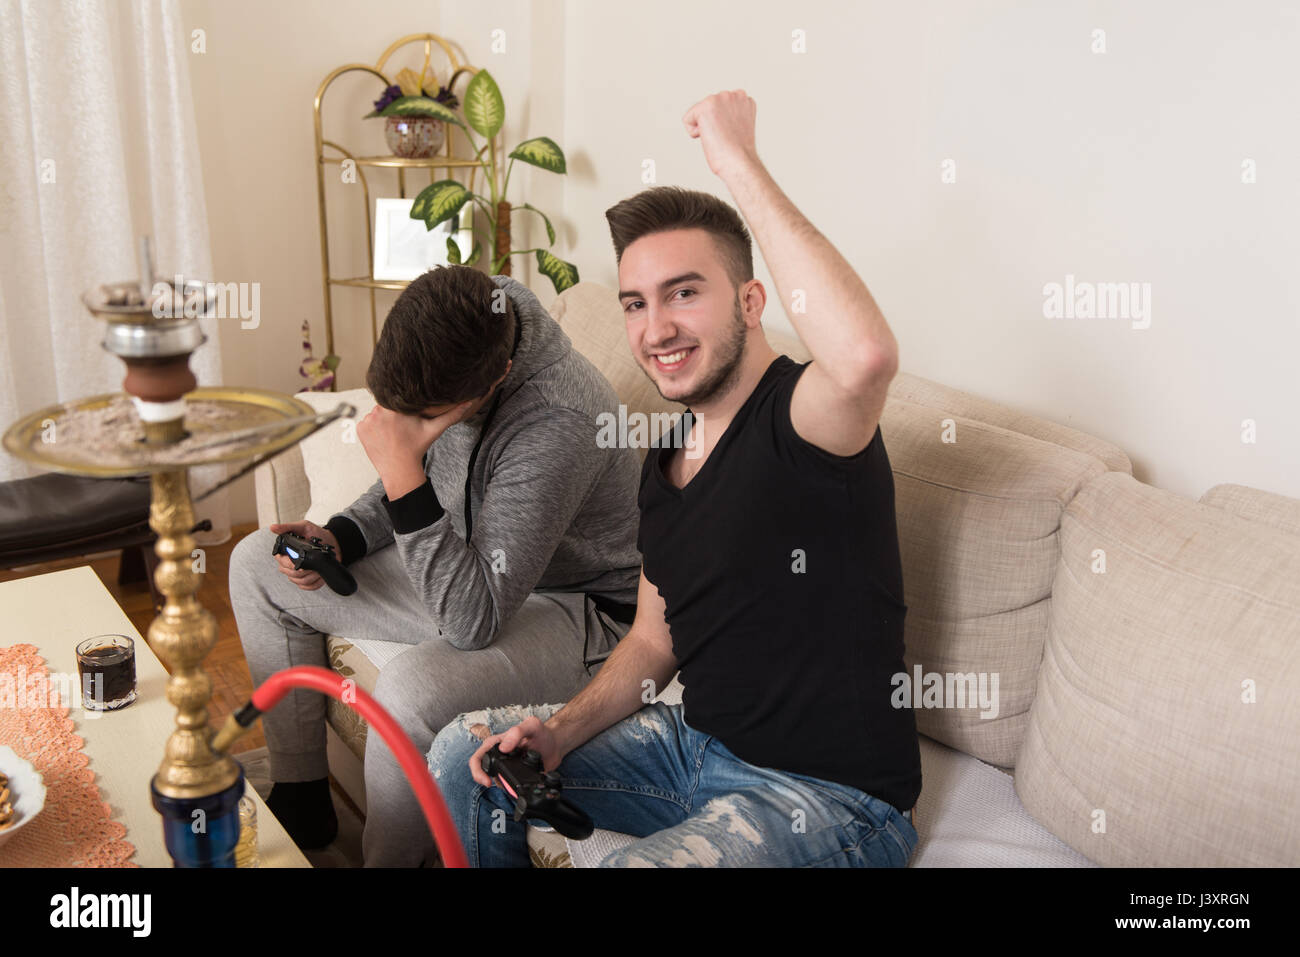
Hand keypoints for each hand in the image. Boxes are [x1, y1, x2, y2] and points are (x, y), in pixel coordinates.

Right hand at [269, 520, 339, 590]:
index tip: (301, 559)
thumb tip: (273, 528)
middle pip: (291, 574)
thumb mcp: (303, 527)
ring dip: (312, 575)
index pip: (282, 563)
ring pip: (300, 582)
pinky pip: (307, 587)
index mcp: (285, 553)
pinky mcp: (307, 580)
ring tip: (318, 567)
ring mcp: (298, 574)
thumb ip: (287, 527)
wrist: (332, 542)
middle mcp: (289, 565)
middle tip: (313, 562)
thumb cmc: (316, 534)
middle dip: (304, 570)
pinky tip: (320, 575)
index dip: (290, 563)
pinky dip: (315, 582)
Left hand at [356, 402, 474, 497]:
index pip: (397, 396)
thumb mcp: (434, 429)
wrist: (399, 469)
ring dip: (382, 419)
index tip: (406, 414)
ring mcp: (367, 421)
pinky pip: (366, 422)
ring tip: (392, 432)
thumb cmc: (417, 447)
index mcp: (396, 408)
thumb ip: (451, 414)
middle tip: (401, 426)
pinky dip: (372, 427)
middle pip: (386, 404)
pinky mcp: (360, 429)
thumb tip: (469, 401)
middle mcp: (378, 411)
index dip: (402, 404)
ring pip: (376, 413)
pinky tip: (383, 436)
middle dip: (392, 412)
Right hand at [467, 715, 562, 787]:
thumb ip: (517, 732)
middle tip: (491, 784)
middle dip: (482, 779)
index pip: (478, 756)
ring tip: (510, 783)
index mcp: (497, 742)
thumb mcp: (532, 726)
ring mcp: (505, 766)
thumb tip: (503, 748)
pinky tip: (517, 786)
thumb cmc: (543, 733)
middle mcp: (498, 754)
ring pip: (493, 779)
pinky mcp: (513, 775)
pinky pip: (506, 785)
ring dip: (499, 784)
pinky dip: (509, 788)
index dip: (477, 770)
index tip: (487, 780)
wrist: (555, 746)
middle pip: (480, 769)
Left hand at [682, 89, 759, 178]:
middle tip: (724, 136)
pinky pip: (687, 120)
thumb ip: (730, 113)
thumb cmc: (739, 152)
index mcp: (742, 98)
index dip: (722, 123)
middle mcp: (731, 94)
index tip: (732, 133)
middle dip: (712, 123)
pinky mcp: (705, 107)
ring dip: (704, 128)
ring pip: (697, 113)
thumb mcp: (740, 125)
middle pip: (706, 108)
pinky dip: (694, 132)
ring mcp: (718, 99)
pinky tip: (709, 137)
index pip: (718, 106)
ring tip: (719, 137)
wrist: (739, 161)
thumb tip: (717, 116)